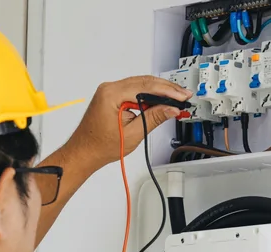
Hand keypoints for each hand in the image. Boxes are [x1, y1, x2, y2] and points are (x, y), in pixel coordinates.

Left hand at [65, 76, 192, 169]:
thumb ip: (153, 118)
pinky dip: (149, 95)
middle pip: (144, 82)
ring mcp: (110, 91)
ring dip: (160, 91)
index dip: (167, 91)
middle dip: (166, 89)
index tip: (181, 97)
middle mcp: (109, 88)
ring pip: (141, 84)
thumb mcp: (133, 133)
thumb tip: (171, 109)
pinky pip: (135, 90)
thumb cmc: (101, 145)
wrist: (86, 151)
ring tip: (176, 99)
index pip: (145, 87)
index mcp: (111, 94)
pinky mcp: (113, 96)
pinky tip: (161, 101)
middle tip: (184, 96)